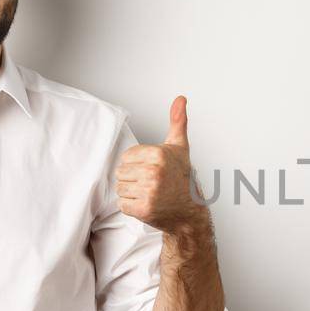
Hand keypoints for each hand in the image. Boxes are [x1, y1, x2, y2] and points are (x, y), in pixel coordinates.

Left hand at [115, 95, 206, 233]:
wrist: (189, 212)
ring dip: (131, 193)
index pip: (126, 156)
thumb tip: (181, 98)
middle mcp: (154, 172)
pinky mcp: (143, 209)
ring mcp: (149, 192)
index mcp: (159, 154)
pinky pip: (122, 204)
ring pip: (120, 188)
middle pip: (121, 172)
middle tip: (151, 183)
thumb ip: (177, 122)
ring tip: (149, 193)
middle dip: (133, 178)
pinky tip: (147, 204)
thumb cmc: (182, 179)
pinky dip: (132, 207)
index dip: (137, 163)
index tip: (153, 169)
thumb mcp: (180, 148)